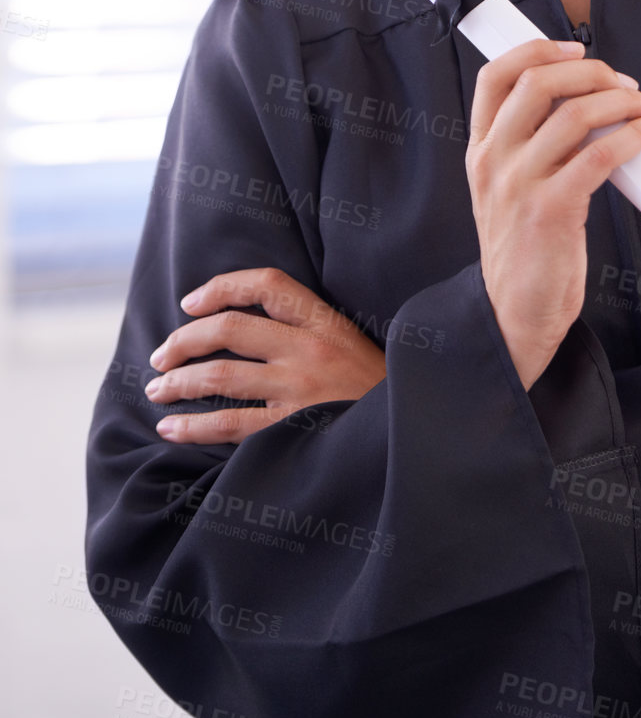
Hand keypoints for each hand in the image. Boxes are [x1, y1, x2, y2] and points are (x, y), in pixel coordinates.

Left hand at [145, 267, 388, 444]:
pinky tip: (171, 427)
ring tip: (156, 390)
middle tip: (159, 356)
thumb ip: (308, 332)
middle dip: (184, 340)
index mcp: (326, 323)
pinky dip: (193, 425)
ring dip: (178, 382)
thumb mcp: (351, 345)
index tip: (190, 302)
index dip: (222, 286)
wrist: (406, 433)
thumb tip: (244, 327)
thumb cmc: (375, 391)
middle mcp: (311, 349)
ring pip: (222, 377)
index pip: (268, 284)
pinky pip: (230, 424)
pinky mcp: (293, 430)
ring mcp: (301, 390)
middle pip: (231, 328)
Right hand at [466, 37, 640, 390]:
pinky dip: (636, 134)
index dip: (537, 49)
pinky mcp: (551, 210)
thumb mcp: (509, 190)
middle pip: (539, 82)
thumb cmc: (527, 250)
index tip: (576, 47)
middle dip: (591, 70)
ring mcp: (519, 184)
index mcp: (480, 149)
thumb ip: (530, 151)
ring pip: (575, 114)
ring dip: (624, 101)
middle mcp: (494, 160)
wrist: (517, 314)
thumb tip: (592, 108)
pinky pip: (601, 155)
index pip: (495, 75)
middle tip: (626, 84)